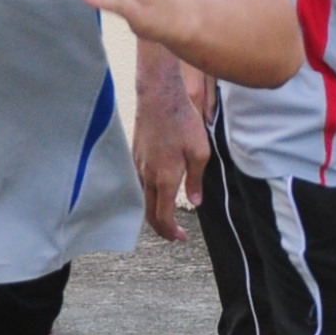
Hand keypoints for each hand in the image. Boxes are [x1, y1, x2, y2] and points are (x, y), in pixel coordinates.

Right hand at [131, 89, 210, 241]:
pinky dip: (147, 196)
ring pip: (142, 198)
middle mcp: (148, 176)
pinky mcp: (135, 154)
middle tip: (174, 235)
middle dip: (161, 228)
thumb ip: (196, 180)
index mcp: (165, 178)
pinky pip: (139, 183)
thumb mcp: (200, 152)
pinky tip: (156, 192)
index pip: (163, 216)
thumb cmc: (182, 122)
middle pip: (149, 213)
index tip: (181, 238)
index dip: (171, 231)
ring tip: (166, 217)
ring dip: (153, 212)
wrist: (158, 96)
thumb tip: (195, 202)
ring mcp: (138, 165)